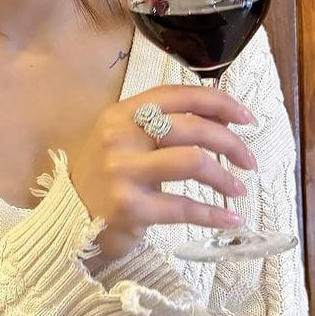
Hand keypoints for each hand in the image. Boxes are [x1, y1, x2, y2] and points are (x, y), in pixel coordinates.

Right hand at [68, 84, 258, 265]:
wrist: (67, 220)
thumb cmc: (102, 177)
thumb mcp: (123, 140)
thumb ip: (160, 126)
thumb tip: (220, 120)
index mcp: (121, 113)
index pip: (178, 95)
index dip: (218, 102)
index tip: (246, 118)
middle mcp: (120, 137)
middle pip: (192, 127)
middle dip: (230, 142)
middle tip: (247, 160)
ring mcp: (123, 172)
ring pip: (193, 161)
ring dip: (225, 176)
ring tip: (238, 189)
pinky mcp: (130, 207)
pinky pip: (183, 207)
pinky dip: (213, 213)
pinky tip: (230, 217)